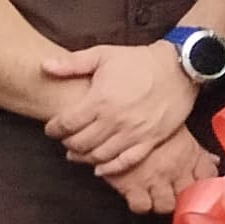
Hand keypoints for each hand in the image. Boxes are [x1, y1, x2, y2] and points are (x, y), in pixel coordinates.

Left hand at [40, 41, 204, 176]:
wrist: (180, 67)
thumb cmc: (140, 61)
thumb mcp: (104, 54)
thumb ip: (72, 63)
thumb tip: (44, 66)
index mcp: (100, 100)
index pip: (66, 124)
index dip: (53, 129)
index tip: (51, 128)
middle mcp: (115, 120)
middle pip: (80, 143)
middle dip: (67, 143)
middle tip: (65, 139)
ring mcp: (134, 133)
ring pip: (99, 156)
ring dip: (84, 157)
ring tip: (77, 153)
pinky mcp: (150, 140)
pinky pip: (126, 161)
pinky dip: (110, 169)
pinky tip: (100, 168)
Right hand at [106, 132, 220, 216]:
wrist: (118, 120)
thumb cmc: (149, 124)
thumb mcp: (178, 132)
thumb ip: (198, 151)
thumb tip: (214, 161)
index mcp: (189, 154)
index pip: (209, 177)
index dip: (208, 185)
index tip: (204, 189)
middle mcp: (174, 169)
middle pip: (189, 197)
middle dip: (184, 198)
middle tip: (177, 194)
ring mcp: (153, 179)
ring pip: (166, 206)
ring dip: (162, 203)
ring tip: (158, 195)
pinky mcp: (131, 185)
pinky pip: (141, 206)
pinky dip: (142, 205)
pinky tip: (140, 196)